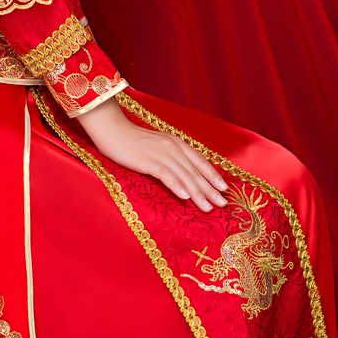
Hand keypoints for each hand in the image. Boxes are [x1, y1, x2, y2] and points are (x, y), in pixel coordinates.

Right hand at [77, 97, 228, 213]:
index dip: (213, 175)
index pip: (200, 161)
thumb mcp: (157, 144)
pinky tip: (184, 197)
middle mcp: (173, 147)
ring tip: (207, 207)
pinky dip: (177, 186)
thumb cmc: (132, 140)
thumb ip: (171, 154)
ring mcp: (161, 154)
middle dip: (210, 189)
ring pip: (184, 176)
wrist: (113, 131)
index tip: (224, 188)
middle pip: (195, 171)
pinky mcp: (149, 161)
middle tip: (222, 204)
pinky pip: (166, 175)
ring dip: (197, 193)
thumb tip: (183, 171)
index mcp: (176, 143)